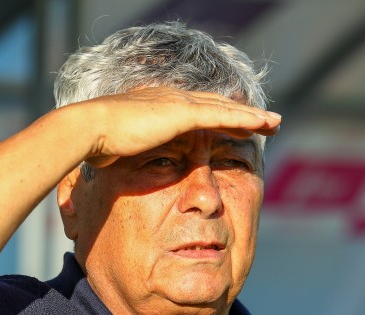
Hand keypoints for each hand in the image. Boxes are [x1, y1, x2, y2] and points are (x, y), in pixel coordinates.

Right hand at [79, 87, 280, 167]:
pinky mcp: (184, 113)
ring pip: (226, 108)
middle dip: (241, 113)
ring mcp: (179, 104)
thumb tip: (120, 163)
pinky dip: (245, 119)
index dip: (217, 116)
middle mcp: (172, 100)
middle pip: (216, 105)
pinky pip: (223, 116)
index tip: (232, 125)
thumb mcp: (119, 149)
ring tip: (274, 122)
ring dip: (252, 115)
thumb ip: (128, 152)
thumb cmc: (95, 144)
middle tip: (265, 121)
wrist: (89, 131)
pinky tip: (263, 124)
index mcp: (157, 107)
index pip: (195, 110)